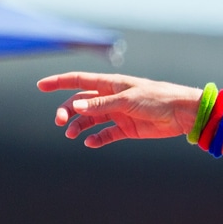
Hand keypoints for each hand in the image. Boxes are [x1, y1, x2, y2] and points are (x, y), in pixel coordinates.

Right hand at [38, 72, 200, 148]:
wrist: (182, 114)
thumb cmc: (158, 98)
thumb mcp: (128, 100)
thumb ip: (102, 104)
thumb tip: (75, 107)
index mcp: (111, 84)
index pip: (79, 81)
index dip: (59, 82)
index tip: (40, 85)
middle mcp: (111, 98)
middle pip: (81, 102)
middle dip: (67, 110)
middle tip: (60, 121)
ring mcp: (118, 113)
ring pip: (90, 119)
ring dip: (79, 125)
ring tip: (71, 134)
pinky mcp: (127, 129)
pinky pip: (106, 134)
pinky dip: (96, 138)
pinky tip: (90, 143)